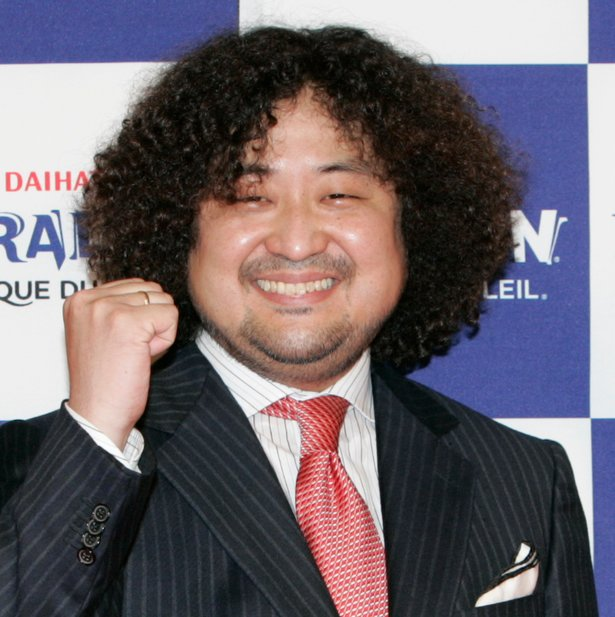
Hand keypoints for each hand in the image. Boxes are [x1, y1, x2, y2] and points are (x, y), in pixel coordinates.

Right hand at [64, 279, 177, 448]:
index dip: (140, 317)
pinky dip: (165, 341)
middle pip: (152, 291)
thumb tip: (152, 290)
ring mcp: (106, 309)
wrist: (97, 414)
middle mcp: (88, 299)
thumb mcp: (103, 332)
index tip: (118, 344)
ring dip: (159, 331)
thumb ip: (119, 307)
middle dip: (151, 322)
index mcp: (79, 299)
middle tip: (129, 351)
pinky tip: (142, 358)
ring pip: (164, 302)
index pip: (135, 285)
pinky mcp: (128, 323)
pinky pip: (170, 316)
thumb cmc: (105, 380)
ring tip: (134, 354)